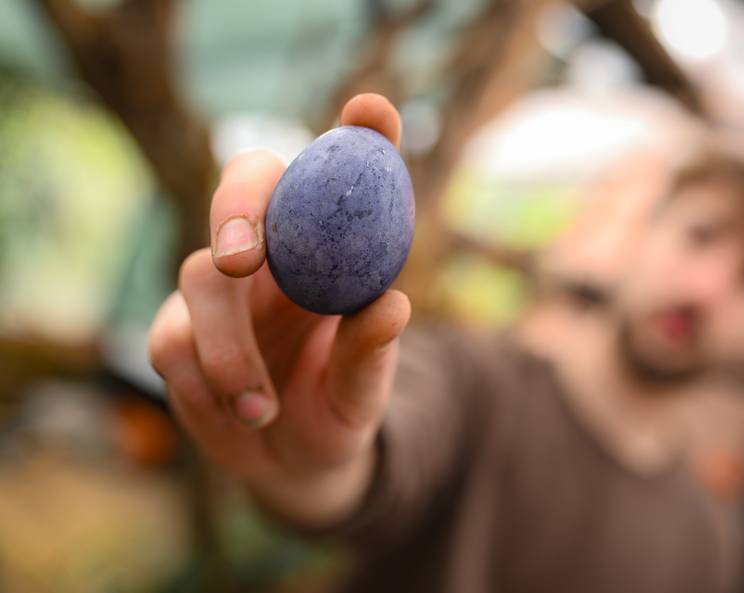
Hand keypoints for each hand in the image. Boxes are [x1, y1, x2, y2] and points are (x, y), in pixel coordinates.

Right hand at [148, 94, 410, 525]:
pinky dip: (206, 380)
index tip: (372, 112)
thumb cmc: (337, 403)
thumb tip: (391, 306)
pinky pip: (172, 341)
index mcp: (326, 251)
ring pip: (200, 276)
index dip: (359, 133)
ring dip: (227, 345)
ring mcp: (218, 290)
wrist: (293, 463)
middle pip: (244, 183)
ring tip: (262, 407)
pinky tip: (243, 415)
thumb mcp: (363, 387)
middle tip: (242, 256)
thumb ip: (371, 350)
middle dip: (239, 205)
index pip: (339, 173)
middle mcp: (272, 252)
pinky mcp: (178, 333)